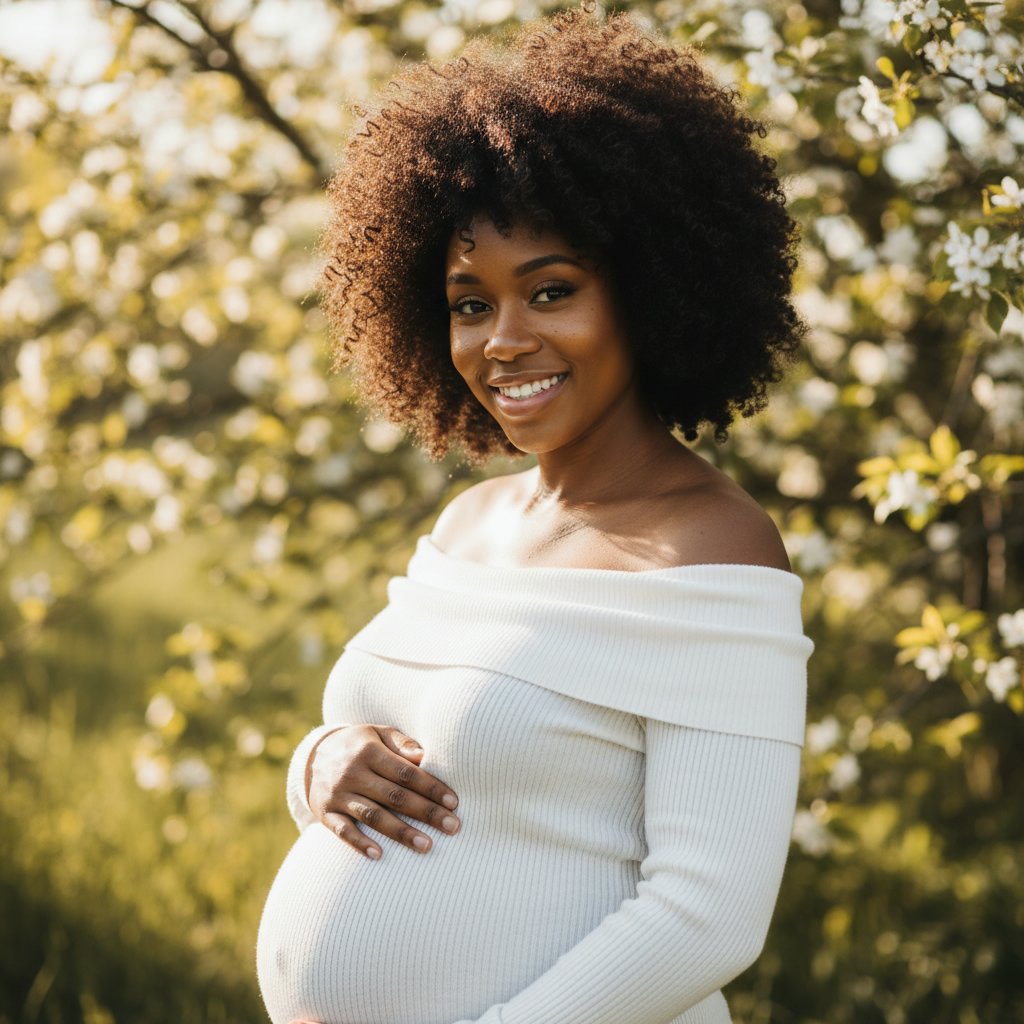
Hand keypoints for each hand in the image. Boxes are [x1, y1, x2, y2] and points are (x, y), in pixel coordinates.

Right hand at [307, 724, 460, 858]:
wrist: (313, 755)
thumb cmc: (359, 745)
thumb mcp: (377, 733)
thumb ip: (401, 743)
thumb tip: (424, 756)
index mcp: (369, 751)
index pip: (406, 773)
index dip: (430, 787)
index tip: (453, 802)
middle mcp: (353, 773)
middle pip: (395, 796)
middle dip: (426, 812)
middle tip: (453, 827)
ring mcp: (338, 795)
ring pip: (373, 816)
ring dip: (401, 832)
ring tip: (427, 845)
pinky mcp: (325, 813)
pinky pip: (343, 831)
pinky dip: (360, 843)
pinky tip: (379, 855)